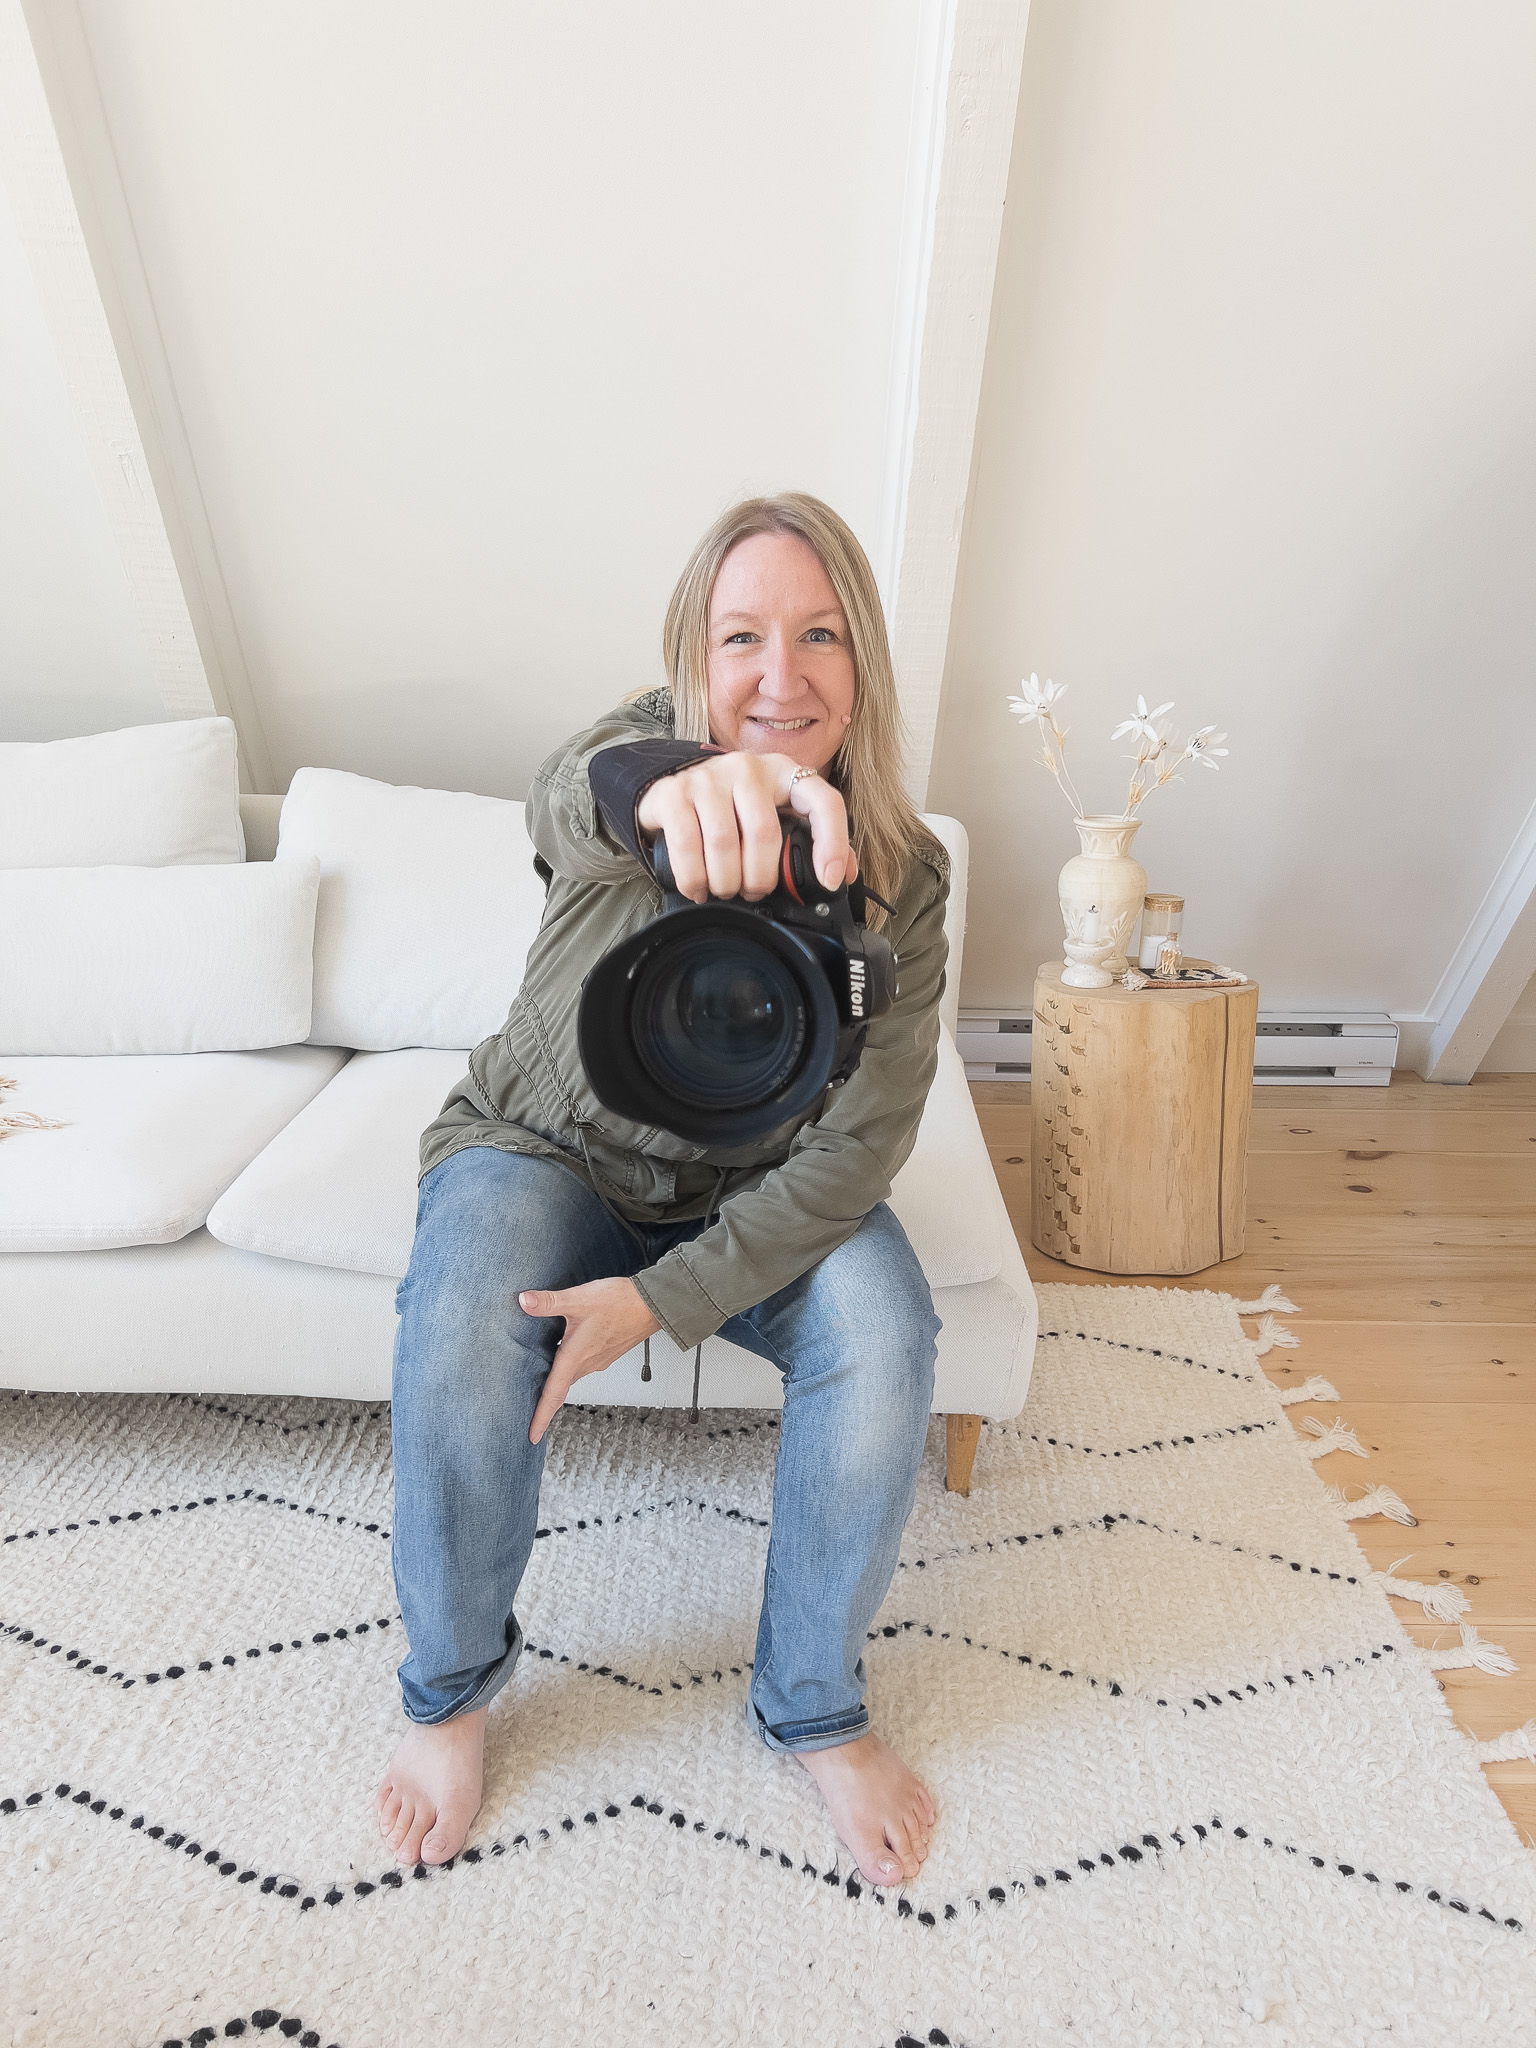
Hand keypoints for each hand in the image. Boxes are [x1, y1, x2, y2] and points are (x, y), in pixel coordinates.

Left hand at [521, 1277, 660, 1444]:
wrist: (653, 1304)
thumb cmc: (620, 1303)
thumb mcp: (579, 1299)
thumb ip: (549, 1302)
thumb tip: (524, 1301)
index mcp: (575, 1356)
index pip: (553, 1395)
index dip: (541, 1418)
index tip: (532, 1436)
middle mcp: (587, 1364)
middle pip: (561, 1390)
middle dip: (545, 1404)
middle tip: (529, 1412)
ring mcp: (599, 1361)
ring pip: (572, 1377)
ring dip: (558, 1383)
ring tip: (543, 1383)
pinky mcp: (607, 1353)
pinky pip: (584, 1367)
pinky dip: (571, 1368)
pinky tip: (566, 1355)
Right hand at [635, 751, 856, 903]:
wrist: (674, 792)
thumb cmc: (733, 809)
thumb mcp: (775, 815)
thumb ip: (812, 840)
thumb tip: (844, 874)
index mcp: (784, 773)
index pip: (822, 800)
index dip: (833, 843)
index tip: (829, 880)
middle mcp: (748, 768)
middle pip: (764, 833)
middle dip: (760, 878)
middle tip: (753, 892)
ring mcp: (709, 777)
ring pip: (724, 843)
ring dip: (726, 882)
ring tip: (725, 890)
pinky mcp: (674, 793)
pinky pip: (687, 846)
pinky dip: (694, 878)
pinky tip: (698, 888)